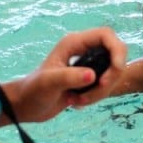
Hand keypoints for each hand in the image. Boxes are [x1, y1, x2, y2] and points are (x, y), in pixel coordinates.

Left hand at [0, 27, 126, 123]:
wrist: (26, 106)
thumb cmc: (32, 91)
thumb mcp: (49, 83)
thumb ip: (69, 77)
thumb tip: (92, 76)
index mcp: (74, 43)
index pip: (106, 35)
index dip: (116, 49)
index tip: (116, 69)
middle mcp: (83, 50)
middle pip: (114, 54)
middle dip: (112, 74)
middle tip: (98, 89)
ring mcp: (87, 64)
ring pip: (112, 72)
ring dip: (102, 90)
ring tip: (79, 101)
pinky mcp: (88, 78)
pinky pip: (105, 84)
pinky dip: (97, 96)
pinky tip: (77, 102)